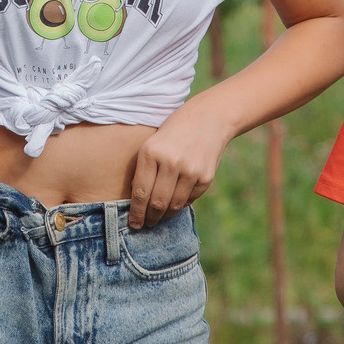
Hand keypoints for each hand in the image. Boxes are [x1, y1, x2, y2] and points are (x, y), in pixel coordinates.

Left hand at [126, 114, 230, 228]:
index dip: (136, 213)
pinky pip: (189, 199)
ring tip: (159, 217)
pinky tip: (176, 202)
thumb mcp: (153, 144)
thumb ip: (145, 170)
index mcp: (151, 152)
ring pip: (174, 206)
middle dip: (150, 218)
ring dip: (165, 215)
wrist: (209, 118)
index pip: (140, 193)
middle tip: (146, 225)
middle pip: (157, 203)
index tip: (134, 224)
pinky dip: (181, 204)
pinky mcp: (205, 177)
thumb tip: (139, 204)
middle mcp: (171, 162)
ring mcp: (190, 170)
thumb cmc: (173, 132)